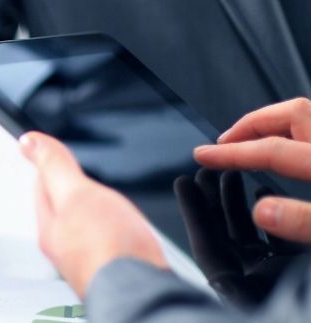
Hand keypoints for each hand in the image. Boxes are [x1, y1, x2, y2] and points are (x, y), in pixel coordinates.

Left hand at [20, 131, 166, 296]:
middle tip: (72, 171)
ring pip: (85, 226)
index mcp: (51, 227)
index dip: (48, 163)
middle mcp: (66, 247)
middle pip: (63, 207)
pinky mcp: (115, 269)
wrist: (141, 292)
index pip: (42, 186)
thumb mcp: (76, 193)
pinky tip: (122, 231)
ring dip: (91, 209)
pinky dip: (113, 229)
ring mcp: (90, 259)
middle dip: (71, 188)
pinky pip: (108, 241)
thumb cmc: (108, 250)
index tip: (46, 149)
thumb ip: (54, 166)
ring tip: (95, 197)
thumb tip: (29, 141)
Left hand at [174, 168, 301, 306]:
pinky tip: (267, 191)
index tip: (182, 183)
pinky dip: (270, 217)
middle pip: (223, 238)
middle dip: (214, 203)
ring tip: (233, 175)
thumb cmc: (297, 310)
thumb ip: (244, 283)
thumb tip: (232, 268)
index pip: (207, 247)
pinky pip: (276, 242)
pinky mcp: (295, 273)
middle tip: (208, 172)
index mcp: (241, 294)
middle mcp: (255, 286)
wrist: (306, 316)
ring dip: (239, 206)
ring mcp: (276, 279)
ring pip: (249, 236)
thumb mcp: (262, 292)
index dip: (194, 214)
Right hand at [194, 97, 310, 242]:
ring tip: (250, 141)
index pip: (272, 149)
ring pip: (307, 119)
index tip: (204, 156)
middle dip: (251, 124)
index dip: (231, 153)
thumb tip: (262, 212)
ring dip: (275, 126)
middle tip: (225, 142)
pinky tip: (292, 156)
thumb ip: (305, 220)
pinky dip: (297, 138)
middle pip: (292, 114)